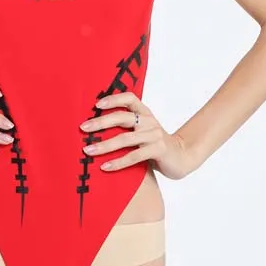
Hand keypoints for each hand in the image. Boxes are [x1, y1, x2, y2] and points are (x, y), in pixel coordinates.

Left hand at [80, 92, 200, 179]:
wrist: (182, 157)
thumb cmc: (154, 144)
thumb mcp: (142, 131)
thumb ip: (125, 126)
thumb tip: (94, 126)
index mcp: (144, 113)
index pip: (129, 98)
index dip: (113, 99)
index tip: (97, 104)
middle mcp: (149, 121)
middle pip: (123, 117)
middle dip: (101, 122)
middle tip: (84, 128)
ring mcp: (154, 135)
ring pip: (125, 139)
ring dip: (104, 145)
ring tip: (88, 150)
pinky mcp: (158, 150)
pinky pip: (134, 156)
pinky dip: (118, 162)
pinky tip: (104, 166)